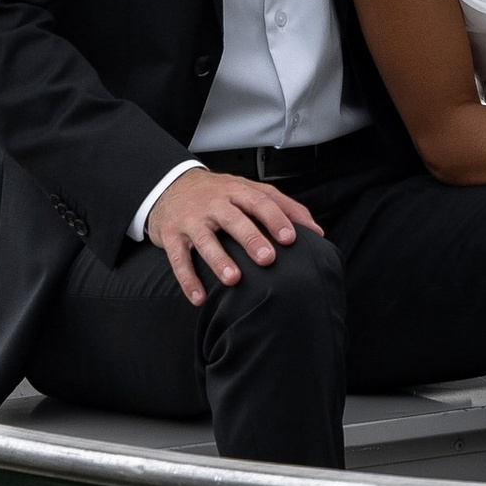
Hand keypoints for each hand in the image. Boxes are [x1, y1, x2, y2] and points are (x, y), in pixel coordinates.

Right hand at [146, 166, 322, 310]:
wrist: (169, 186)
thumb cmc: (218, 193)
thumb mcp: (247, 190)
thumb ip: (281, 207)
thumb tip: (316, 231)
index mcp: (236, 190)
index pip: (260, 200)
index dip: (276, 218)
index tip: (291, 238)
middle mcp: (214, 203)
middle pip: (234, 218)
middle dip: (251, 238)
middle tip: (268, 259)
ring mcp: (191, 219)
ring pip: (204, 238)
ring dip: (219, 259)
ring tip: (234, 279)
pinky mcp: (172, 235)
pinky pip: (178, 258)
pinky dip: (188, 279)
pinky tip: (199, 298)